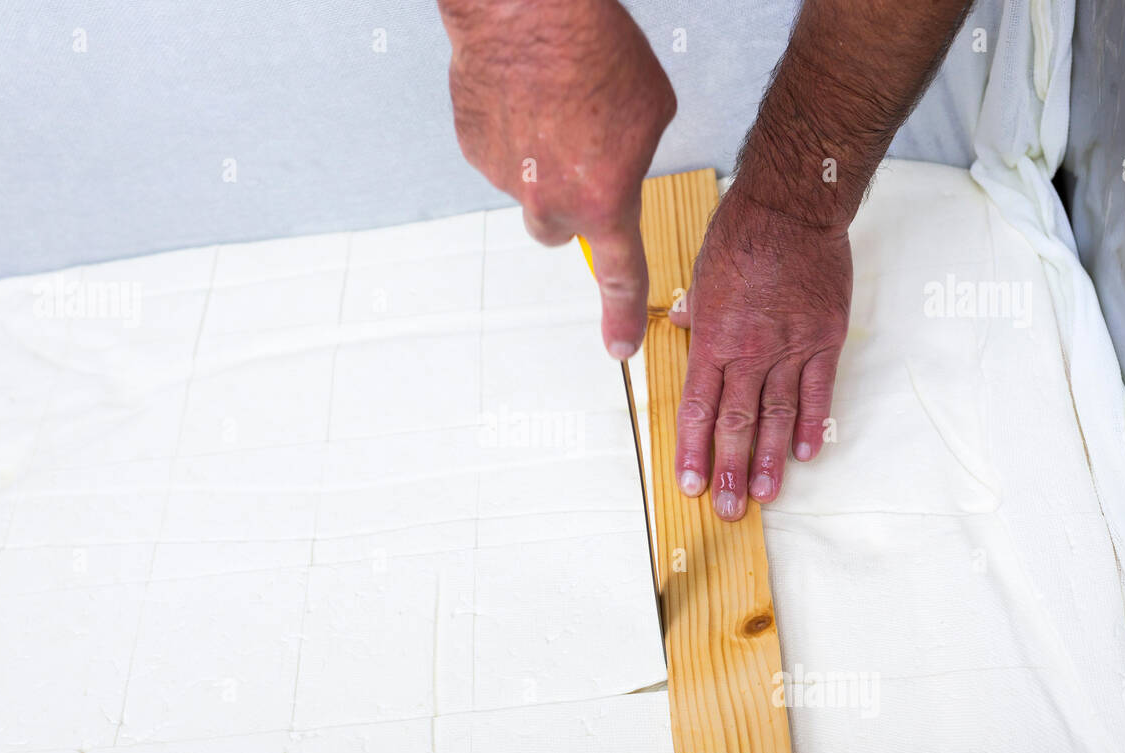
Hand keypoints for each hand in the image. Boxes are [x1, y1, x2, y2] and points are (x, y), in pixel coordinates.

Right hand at [440, 0, 675, 357]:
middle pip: (557, 231)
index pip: (618, 277)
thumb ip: (634, 159)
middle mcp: (550, 203)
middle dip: (568, 205)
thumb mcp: (652, 110)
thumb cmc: (595, 50)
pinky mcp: (473, 149)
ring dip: (540, 159)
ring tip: (553, 103)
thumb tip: (616, 170)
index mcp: (603, 201)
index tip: (619, 346)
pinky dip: (511, 131)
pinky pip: (498, 154)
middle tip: (579, 157)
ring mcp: (505, 179)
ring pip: (527, 187)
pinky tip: (524, 94)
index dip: (620, 316)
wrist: (529, 12)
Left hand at [673, 186, 850, 518]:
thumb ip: (695, 314)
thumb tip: (684, 328)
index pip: (698, 408)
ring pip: (776, 416)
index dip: (693, 450)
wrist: (792, 208)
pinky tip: (804, 454)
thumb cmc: (742, 237)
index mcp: (712, 340)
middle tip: (727, 510)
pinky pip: (818, 392)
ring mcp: (789, 348)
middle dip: (729, 470)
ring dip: (768, 461)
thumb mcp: (702, 277)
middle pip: (735, 423)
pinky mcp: (824, 339)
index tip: (690, 484)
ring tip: (763, 497)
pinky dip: (811, 424)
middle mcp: (748, 351)